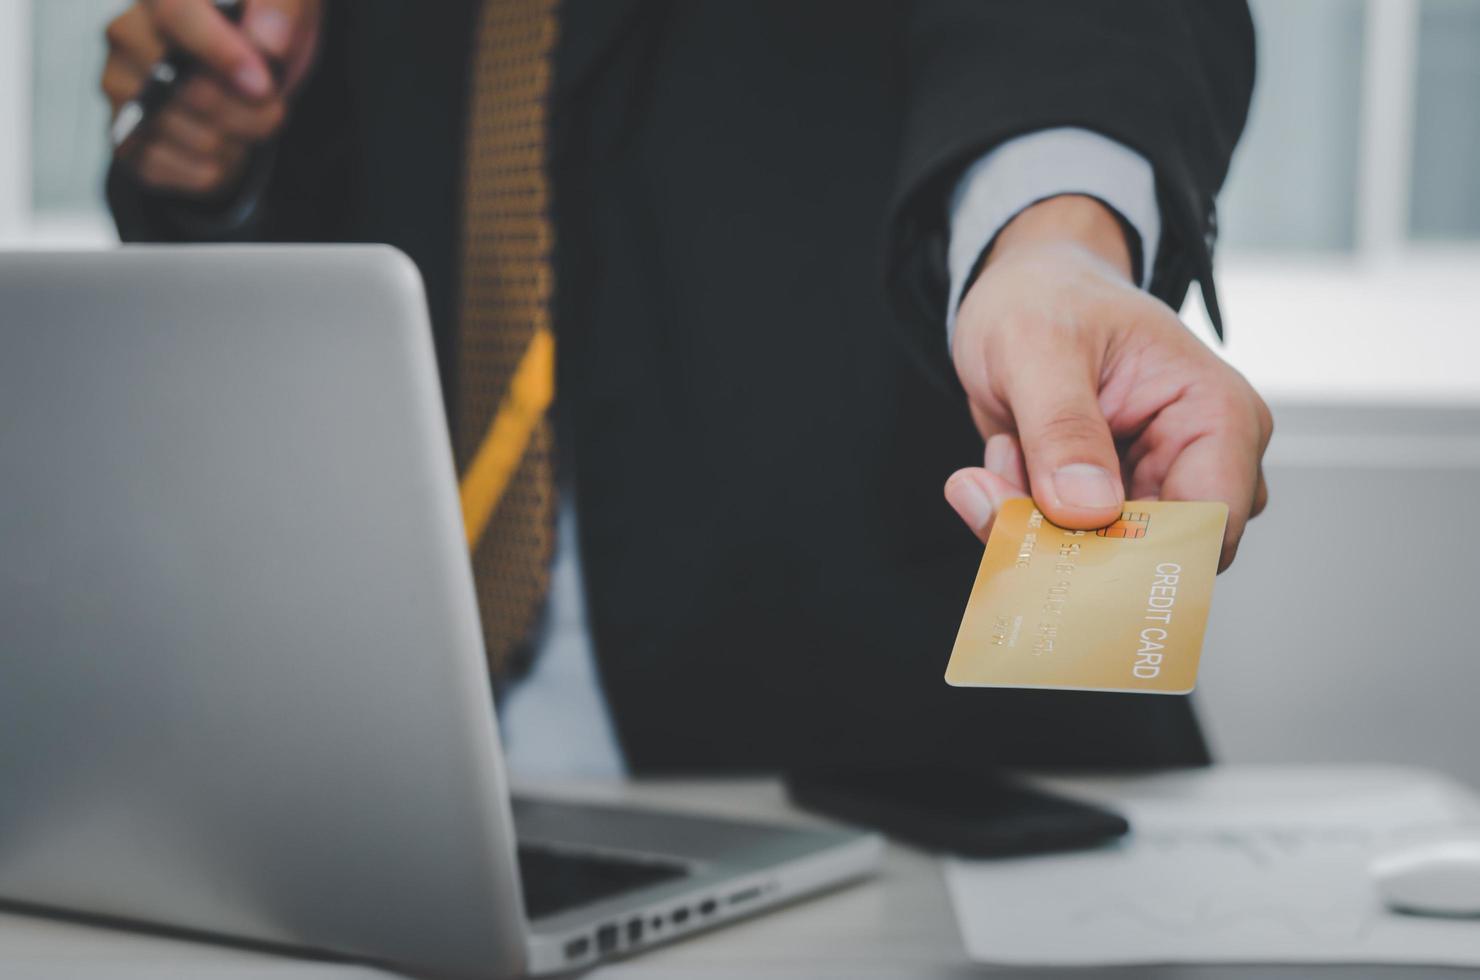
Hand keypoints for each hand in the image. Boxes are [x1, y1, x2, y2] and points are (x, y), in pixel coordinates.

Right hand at [102, 0, 321, 196]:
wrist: (246, 73)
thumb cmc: (260, 30)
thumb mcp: (286, 6)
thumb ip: (280, 11)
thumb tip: (268, 42)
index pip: (175, 15)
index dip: (221, 53)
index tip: (263, 84)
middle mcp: (127, 37)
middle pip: (193, 92)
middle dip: (253, 111)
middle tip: (273, 105)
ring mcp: (120, 90)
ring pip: (199, 139)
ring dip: (242, 140)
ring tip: (247, 120)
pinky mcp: (127, 141)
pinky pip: (186, 172)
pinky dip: (222, 168)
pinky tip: (226, 144)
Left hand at [943, 195, 1270, 570]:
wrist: (1022, 290)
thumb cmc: (1046, 298)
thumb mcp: (1038, 346)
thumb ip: (1062, 428)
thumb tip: (1087, 508)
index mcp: (1216, 414)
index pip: (1210, 524)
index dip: (1141, 556)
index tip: (1060, 549)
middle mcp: (1199, 462)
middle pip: (1151, 555)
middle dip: (1066, 537)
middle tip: (998, 492)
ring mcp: (1154, 488)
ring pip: (1100, 559)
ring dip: (1034, 524)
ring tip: (1004, 452)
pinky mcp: (1106, 505)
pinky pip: (1064, 545)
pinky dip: (1020, 517)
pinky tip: (1004, 457)